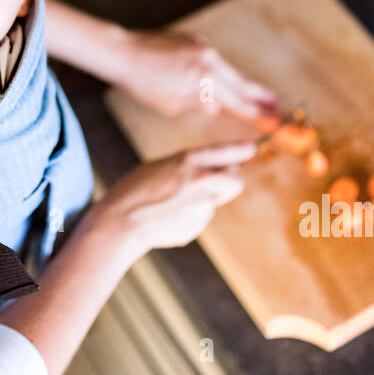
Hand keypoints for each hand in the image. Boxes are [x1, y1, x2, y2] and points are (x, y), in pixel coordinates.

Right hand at [95, 141, 254, 255]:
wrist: (122, 221)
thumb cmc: (134, 190)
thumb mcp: (161, 166)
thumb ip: (188, 167)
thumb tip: (209, 172)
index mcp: (189, 160)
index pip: (225, 152)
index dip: (241, 150)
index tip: (251, 149)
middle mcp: (202, 180)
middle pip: (235, 181)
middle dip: (229, 182)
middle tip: (213, 184)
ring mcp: (203, 205)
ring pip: (214, 202)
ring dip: (202, 202)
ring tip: (172, 204)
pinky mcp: (198, 225)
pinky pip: (200, 218)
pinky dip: (189, 218)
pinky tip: (168, 217)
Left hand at [113, 28, 280, 123]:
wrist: (124, 52)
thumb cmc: (144, 83)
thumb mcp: (172, 103)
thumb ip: (199, 103)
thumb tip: (217, 106)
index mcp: (204, 79)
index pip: (239, 101)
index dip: (259, 113)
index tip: (276, 120)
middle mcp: (209, 60)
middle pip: (242, 83)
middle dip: (261, 96)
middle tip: (280, 107)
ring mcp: (203, 47)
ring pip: (228, 71)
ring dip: (241, 85)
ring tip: (258, 97)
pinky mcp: (195, 40)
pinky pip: (212, 61)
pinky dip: (218, 73)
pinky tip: (220, 82)